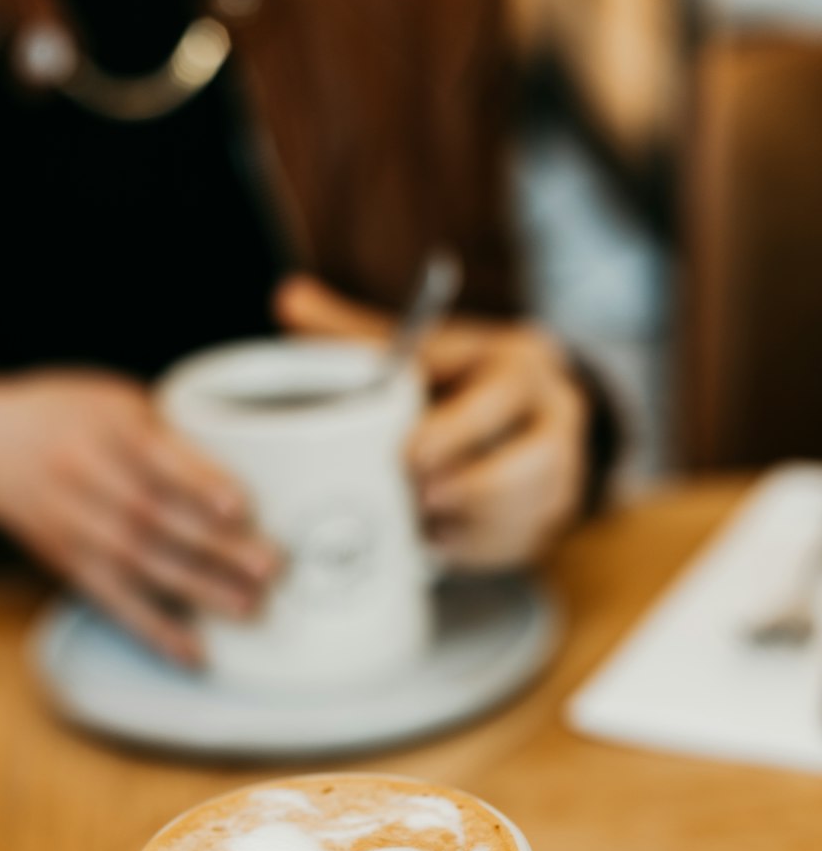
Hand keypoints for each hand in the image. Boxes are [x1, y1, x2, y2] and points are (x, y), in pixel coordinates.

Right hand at [0, 372, 279, 662]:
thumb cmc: (67, 416)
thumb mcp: (113, 398)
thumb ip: (166, 433)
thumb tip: (246, 469)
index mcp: (104, 427)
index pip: (155, 458)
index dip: (198, 484)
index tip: (241, 506)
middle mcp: (86, 478)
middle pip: (154, 518)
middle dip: (215, 547)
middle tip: (269, 566)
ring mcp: (76, 526)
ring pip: (140, 565)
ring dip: (198, 591)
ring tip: (248, 607)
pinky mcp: (70, 565)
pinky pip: (115, 603)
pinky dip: (156, 630)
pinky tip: (194, 652)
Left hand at [274, 276, 589, 569]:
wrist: (528, 414)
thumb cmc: (460, 379)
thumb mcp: (419, 349)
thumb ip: (358, 334)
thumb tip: (287, 300)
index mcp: (521, 365)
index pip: (498, 397)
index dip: (453, 431)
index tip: (408, 456)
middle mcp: (556, 418)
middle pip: (527, 464)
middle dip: (468, 487)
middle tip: (417, 496)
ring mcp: (562, 473)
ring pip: (524, 510)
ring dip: (468, 523)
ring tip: (421, 521)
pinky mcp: (551, 518)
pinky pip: (517, 544)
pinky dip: (472, 549)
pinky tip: (437, 542)